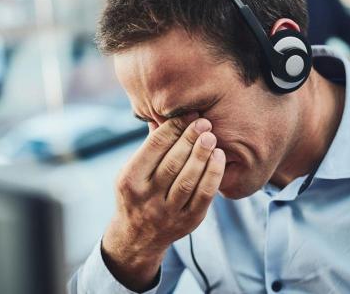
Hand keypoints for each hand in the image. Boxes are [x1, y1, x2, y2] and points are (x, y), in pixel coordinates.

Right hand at [101, 113, 225, 290]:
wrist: (138, 237)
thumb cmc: (137, 193)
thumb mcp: (131, 170)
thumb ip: (150, 145)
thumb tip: (164, 112)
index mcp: (130, 179)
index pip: (154, 147)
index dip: (174, 128)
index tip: (189, 114)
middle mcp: (147, 197)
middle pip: (173, 162)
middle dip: (190, 139)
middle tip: (204, 122)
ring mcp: (167, 212)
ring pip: (188, 179)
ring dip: (202, 155)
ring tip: (212, 137)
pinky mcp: (188, 221)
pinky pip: (204, 196)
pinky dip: (213, 175)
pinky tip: (219, 158)